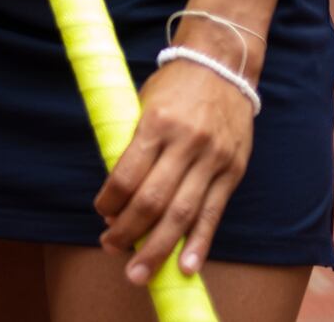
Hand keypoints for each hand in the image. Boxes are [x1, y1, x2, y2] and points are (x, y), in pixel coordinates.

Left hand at [93, 37, 258, 281]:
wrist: (222, 64)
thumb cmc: (174, 85)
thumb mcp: (144, 104)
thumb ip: (134, 144)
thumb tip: (118, 193)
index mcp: (157, 122)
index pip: (127, 173)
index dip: (111, 200)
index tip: (101, 213)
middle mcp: (186, 143)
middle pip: (154, 200)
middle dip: (129, 231)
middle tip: (111, 248)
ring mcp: (213, 159)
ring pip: (183, 213)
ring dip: (158, 247)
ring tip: (139, 270)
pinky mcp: (232, 170)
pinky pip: (213, 213)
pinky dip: (198, 242)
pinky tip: (186, 265)